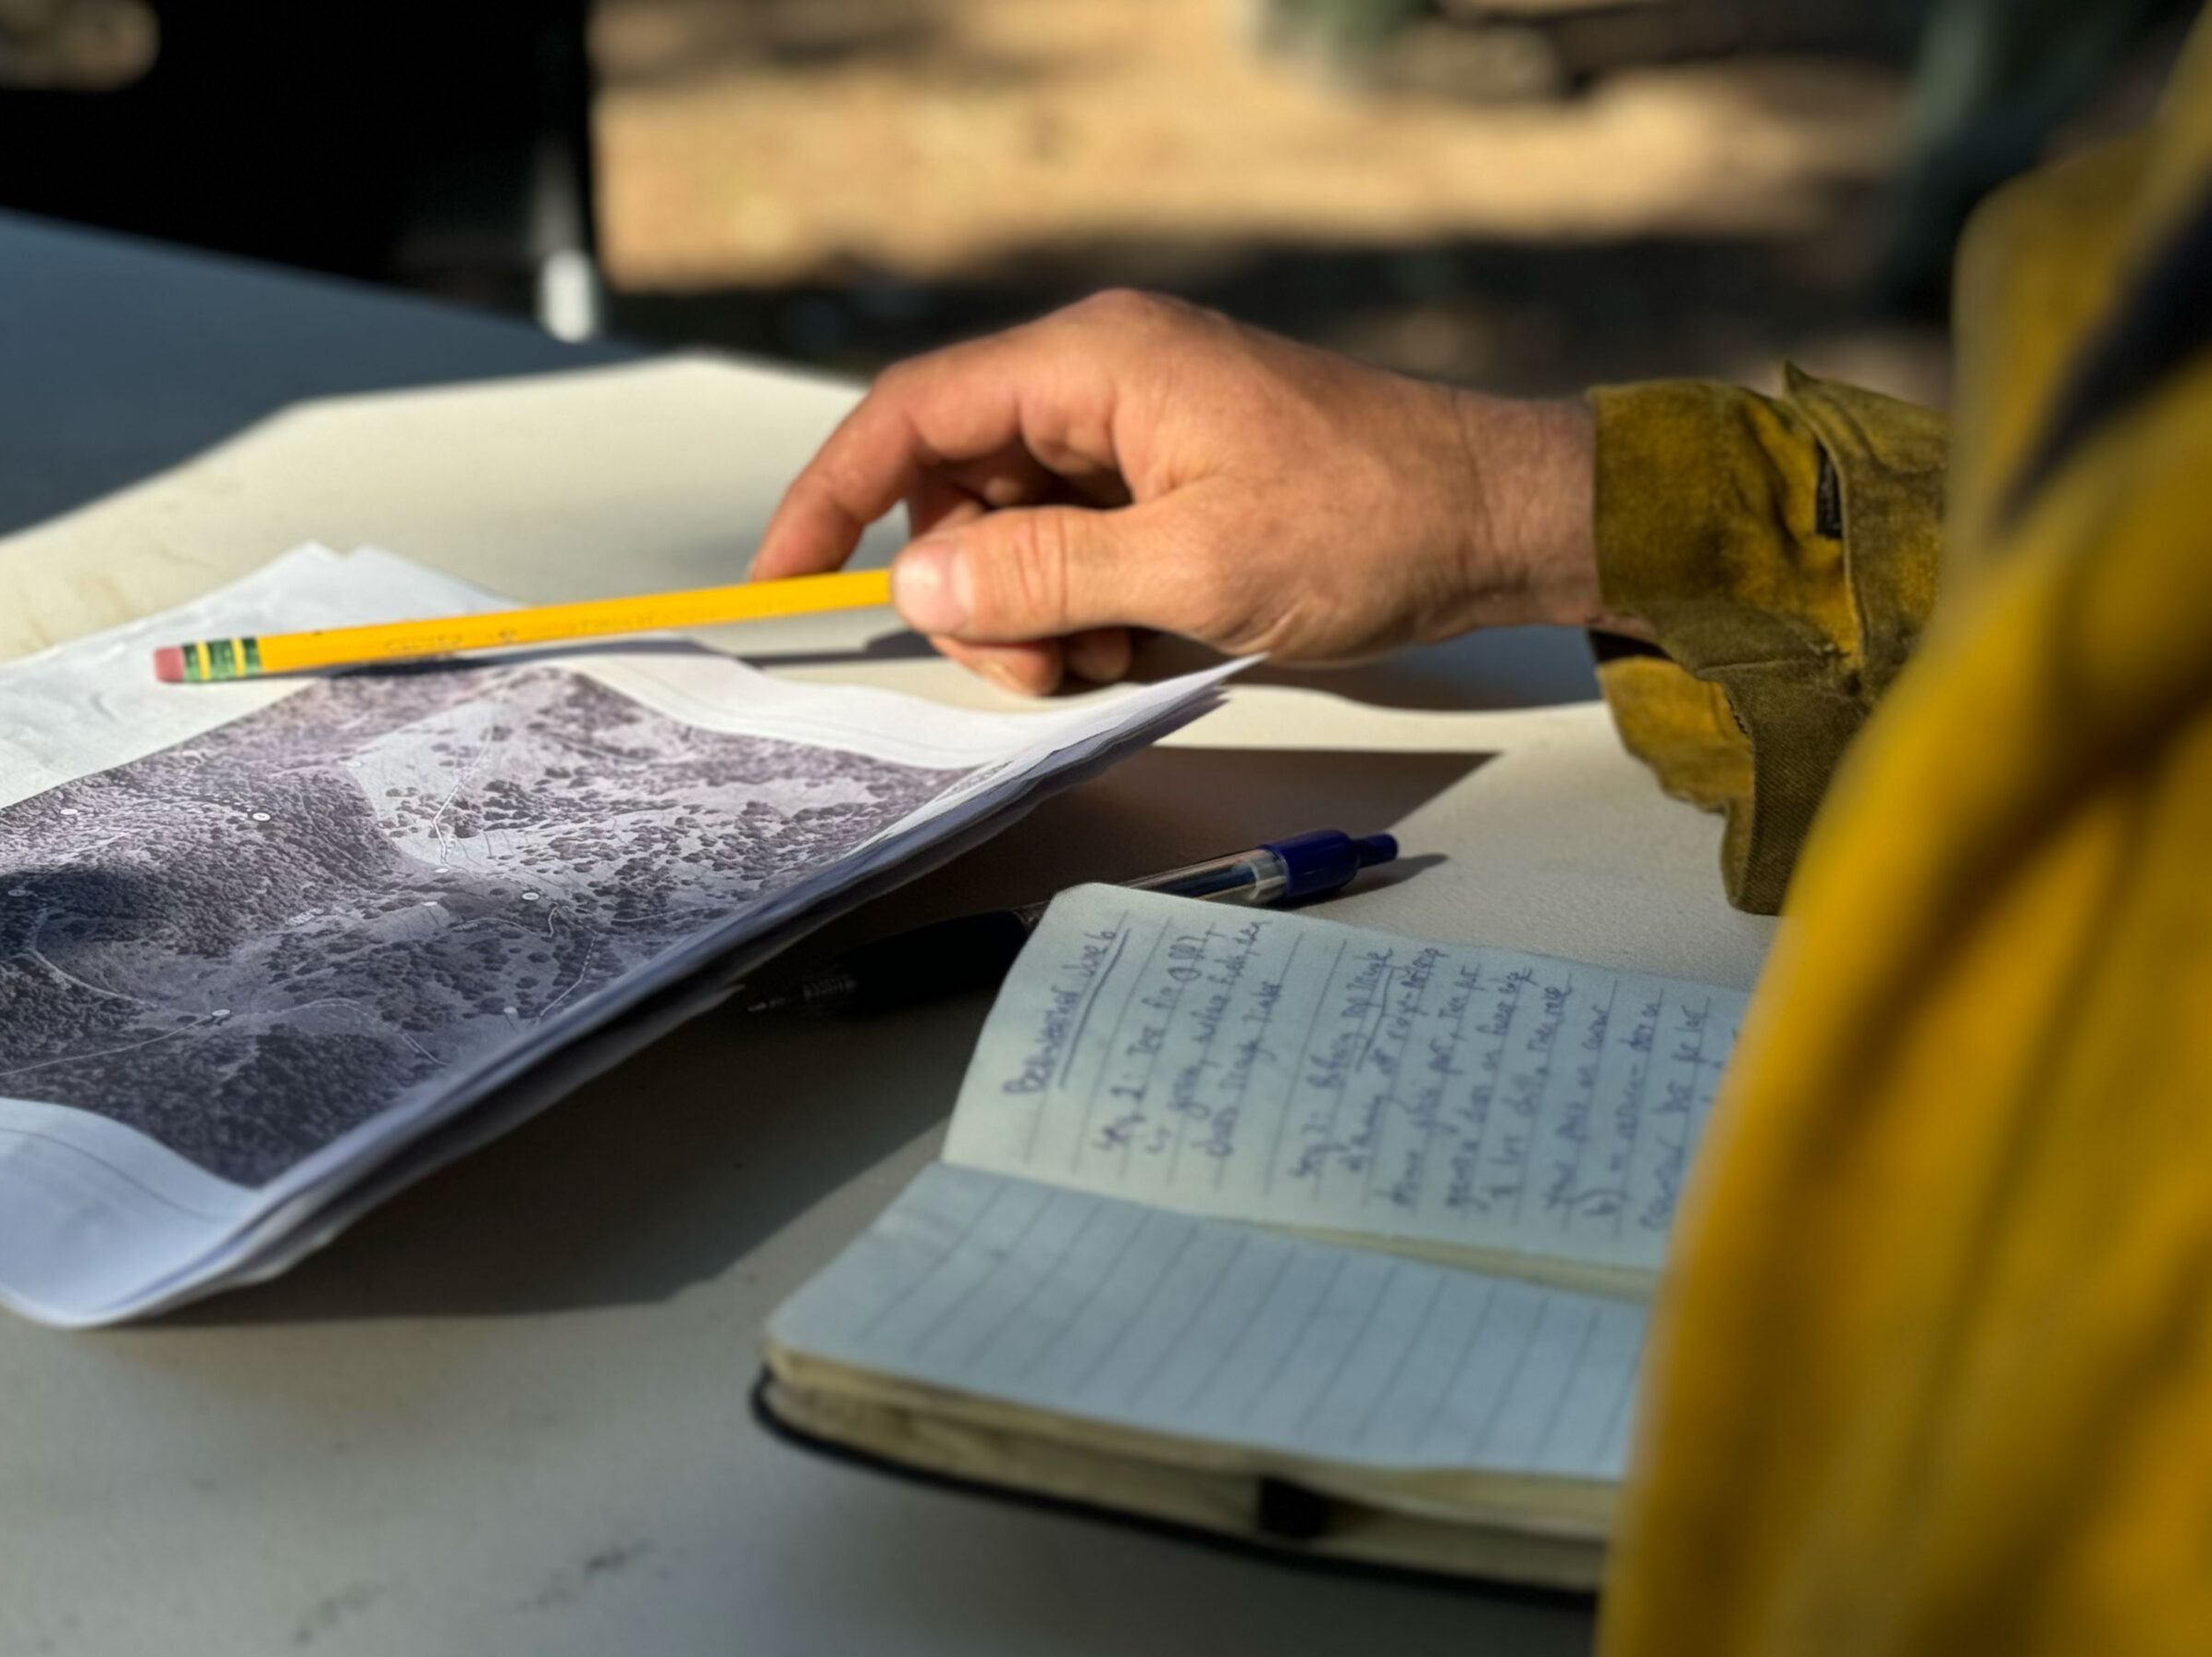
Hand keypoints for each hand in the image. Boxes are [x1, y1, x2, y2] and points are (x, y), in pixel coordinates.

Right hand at [750, 290, 1609, 694]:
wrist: (1494, 521)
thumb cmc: (1368, 525)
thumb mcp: (1196, 567)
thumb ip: (1046, 573)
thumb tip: (922, 579)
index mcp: (1096, 365)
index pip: (913, 413)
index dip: (831, 495)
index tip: (783, 579)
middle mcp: (1100, 381)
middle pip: (954, 484)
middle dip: (967, 590)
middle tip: (1033, 671)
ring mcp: (1132, 430)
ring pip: (1008, 527)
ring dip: (1028, 613)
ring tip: (1107, 661)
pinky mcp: (1163, 477)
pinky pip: (1071, 544)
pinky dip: (1079, 608)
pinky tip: (1139, 644)